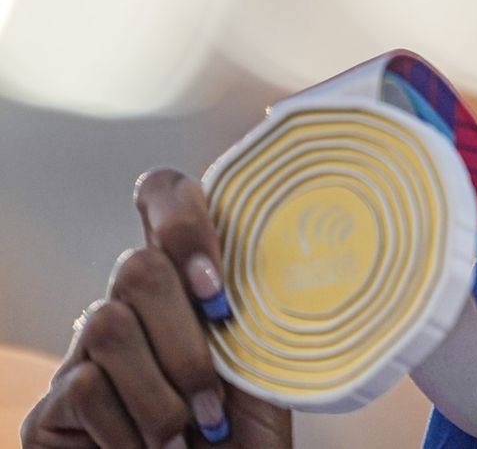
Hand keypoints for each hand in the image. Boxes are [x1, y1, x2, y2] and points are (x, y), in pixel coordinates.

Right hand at [19, 169, 292, 447]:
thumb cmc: (244, 436)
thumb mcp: (265, 366)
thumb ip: (258, 310)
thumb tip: (282, 257)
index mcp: (185, 287)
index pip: (164, 196)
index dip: (182, 214)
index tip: (218, 288)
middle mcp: (128, 308)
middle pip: (137, 265)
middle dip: (184, 339)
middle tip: (212, 399)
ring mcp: (82, 356)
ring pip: (107, 323)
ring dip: (162, 393)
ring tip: (190, 437)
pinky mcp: (49, 408)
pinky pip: (86, 385)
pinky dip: (131, 430)